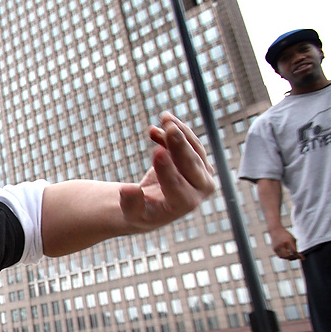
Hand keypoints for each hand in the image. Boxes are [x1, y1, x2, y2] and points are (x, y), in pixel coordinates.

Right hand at [119, 113, 215, 231]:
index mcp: (183, 204)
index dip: (167, 168)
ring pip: (194, 148)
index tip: (157, 152)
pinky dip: (177, 130)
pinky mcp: (201, 161)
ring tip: (164, 118)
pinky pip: (191, 142)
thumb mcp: (132, 213)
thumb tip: (127, 188)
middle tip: (170, 127)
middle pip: (191, 164)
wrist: (155, 205)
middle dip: (180, 144)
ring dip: (179, 131)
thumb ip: (130, 203)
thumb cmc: (141, 211)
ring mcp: (204, 173)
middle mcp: (200, 189)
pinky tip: (159, 124)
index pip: (177, 185)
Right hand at [269, 227, 301, 260]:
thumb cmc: (286, 235)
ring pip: (283, 257)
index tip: (303, 258)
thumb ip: (295, 247)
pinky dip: (284, 257)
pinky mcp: (274, 249)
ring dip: (288, 258)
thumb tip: (298, 256)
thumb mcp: (292, 239)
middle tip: (297, 257)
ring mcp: (277, 247)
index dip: (298, 256)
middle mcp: (281, 245)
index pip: (293, 251)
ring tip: (292, 256)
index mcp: (288, 241)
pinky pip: (280, 256)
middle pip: (288, 256)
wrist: (275, 231)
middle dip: (293, 258)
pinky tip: (287, 255)